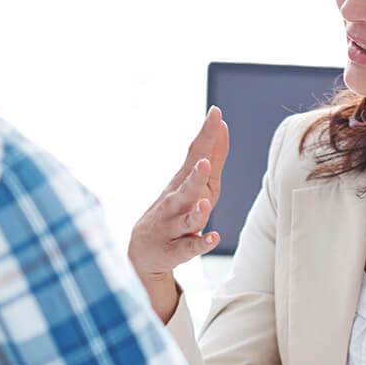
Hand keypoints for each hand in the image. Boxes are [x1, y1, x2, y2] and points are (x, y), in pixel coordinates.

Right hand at [127, 107, 229, 279]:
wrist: (142, 251)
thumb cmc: (175, 211)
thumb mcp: (194, 183)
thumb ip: (212, 156)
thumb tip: (223, 126)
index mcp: (183, 182)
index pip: (195, 156)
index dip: (206, 136)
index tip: (216, 113)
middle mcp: (175, 202)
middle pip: (186, 187)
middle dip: (195, 176)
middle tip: (204, 162)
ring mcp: (173, 227)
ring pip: (186, 218)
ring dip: (196, 211)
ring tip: (203, 202)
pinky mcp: (175, 250)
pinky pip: (189, 248)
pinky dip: (201, 243)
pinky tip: (212, 237)